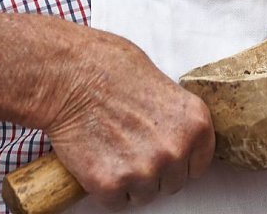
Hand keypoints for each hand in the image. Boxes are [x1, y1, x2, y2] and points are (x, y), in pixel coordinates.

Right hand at [41, 27, 214, 209]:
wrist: (67, 75)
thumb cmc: (108, 67)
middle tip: (130, 145)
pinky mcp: (112, 184)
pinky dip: (104, 187)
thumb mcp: (160, 82)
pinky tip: (97, 158)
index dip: (179, 159)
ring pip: (144, 194)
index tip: (163, 152)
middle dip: (153, 169)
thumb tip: (172, 131)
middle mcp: (175, 149)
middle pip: (173, 182)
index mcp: (194, 122)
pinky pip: (115, 201)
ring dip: (129, 180)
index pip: (199, 163)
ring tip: (111, 148)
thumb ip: (173, 116)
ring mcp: (145, 170)